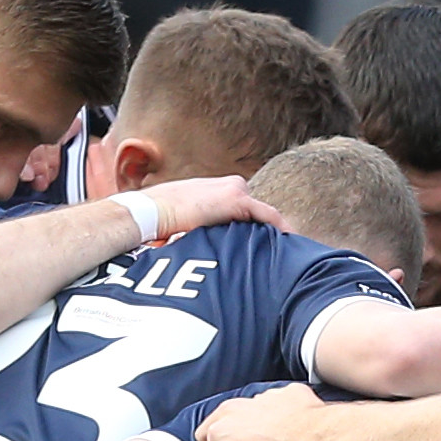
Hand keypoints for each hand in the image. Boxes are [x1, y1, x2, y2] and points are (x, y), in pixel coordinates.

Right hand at [140, 175, 282, 245]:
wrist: (150, 212)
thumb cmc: (159, 222)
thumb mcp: (183, 223)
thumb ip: (200, 231)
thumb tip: (200, 255)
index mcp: (217, 190)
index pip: (245, 209)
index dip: (256, 228)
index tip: (268, 245)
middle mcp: (230, 185)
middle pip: (257, 212)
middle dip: (268, 231)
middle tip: (284, 252)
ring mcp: (235, 190)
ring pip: (264, 214)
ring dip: (275, 231)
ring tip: (290, 251)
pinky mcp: (237, 200)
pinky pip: (268, 216)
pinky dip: (280, 229)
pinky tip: (290, 243)